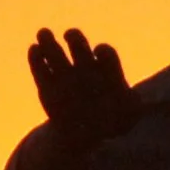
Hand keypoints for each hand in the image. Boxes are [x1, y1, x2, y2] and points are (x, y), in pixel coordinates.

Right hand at [27, 27, 137, 149]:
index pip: (106, 54)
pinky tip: (35, 50)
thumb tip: (132, 96)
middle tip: (70, 35)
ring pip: (55, 51)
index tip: (97, 53)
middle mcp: (84, 67)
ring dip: (49, 41)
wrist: (82, 134)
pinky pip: (39, 68)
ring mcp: (64, 75)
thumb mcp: (128, 118)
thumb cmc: (111, 123)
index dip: (103, 52)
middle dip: (74, 37)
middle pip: (78, 44)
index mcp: (106, 70)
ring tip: (44, 34)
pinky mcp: (46, 85)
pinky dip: (36, 58)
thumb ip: (134, 106)